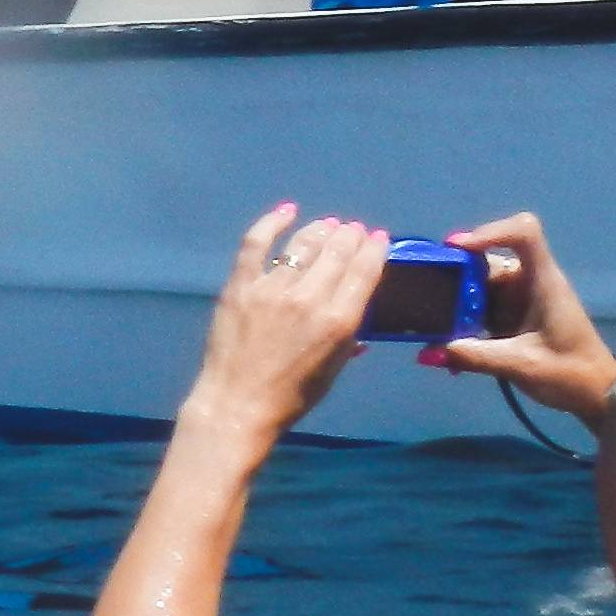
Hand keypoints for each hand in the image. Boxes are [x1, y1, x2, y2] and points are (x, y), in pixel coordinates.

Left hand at [185, 202, 385, 447]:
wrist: (238, 404)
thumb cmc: (291, 396)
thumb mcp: (332, 371)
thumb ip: (349, 338)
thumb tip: (359, 314)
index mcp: (338, 321)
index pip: (363, 272)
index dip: (374, 250)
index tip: (378, 238)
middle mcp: (309, 298)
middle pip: (337, 253)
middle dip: (350, 236)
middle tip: (353, 228)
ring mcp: (272, 288)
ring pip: (303, 245)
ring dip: (321, 230)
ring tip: (329, 224)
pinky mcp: (241, 284)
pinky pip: (257, 243)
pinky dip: (272, 222)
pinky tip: (287, 211)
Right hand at [437, 214, 615, 420]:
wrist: (598, 397)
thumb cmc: (571, 374)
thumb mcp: (521, 366)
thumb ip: (474, 357)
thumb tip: (428, 353)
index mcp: (543, 282)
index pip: (524, 233)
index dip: (491, 231)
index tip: (457, 248)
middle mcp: (529, 283)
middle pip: (489, 260)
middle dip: (457, 273)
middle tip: (425, 291)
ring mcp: (520, 300)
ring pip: (480, 285)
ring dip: (456, 301)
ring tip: (430, 322)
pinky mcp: (512, 318)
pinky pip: (481, 308)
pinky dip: (463, 321)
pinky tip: (447, 344)